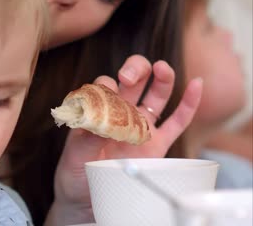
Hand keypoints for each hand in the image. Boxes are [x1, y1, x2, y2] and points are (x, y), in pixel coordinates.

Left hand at [45, 55, 202, 224]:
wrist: (87, 202)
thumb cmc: (75, 176)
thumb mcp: (73, 158)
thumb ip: (85, 140)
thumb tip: (99, 123)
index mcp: (98, 112)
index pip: (104, 87)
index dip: (106, 85)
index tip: (107, 91)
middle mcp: (121, 114)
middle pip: (134, 81)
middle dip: (134, 70)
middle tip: (128, 76)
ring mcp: (141, 127)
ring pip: (157, 95)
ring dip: (162, 78)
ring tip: (162, 68)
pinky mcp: (158, 145)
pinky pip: (177, 121)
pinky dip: (188, 103)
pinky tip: (196, 84)